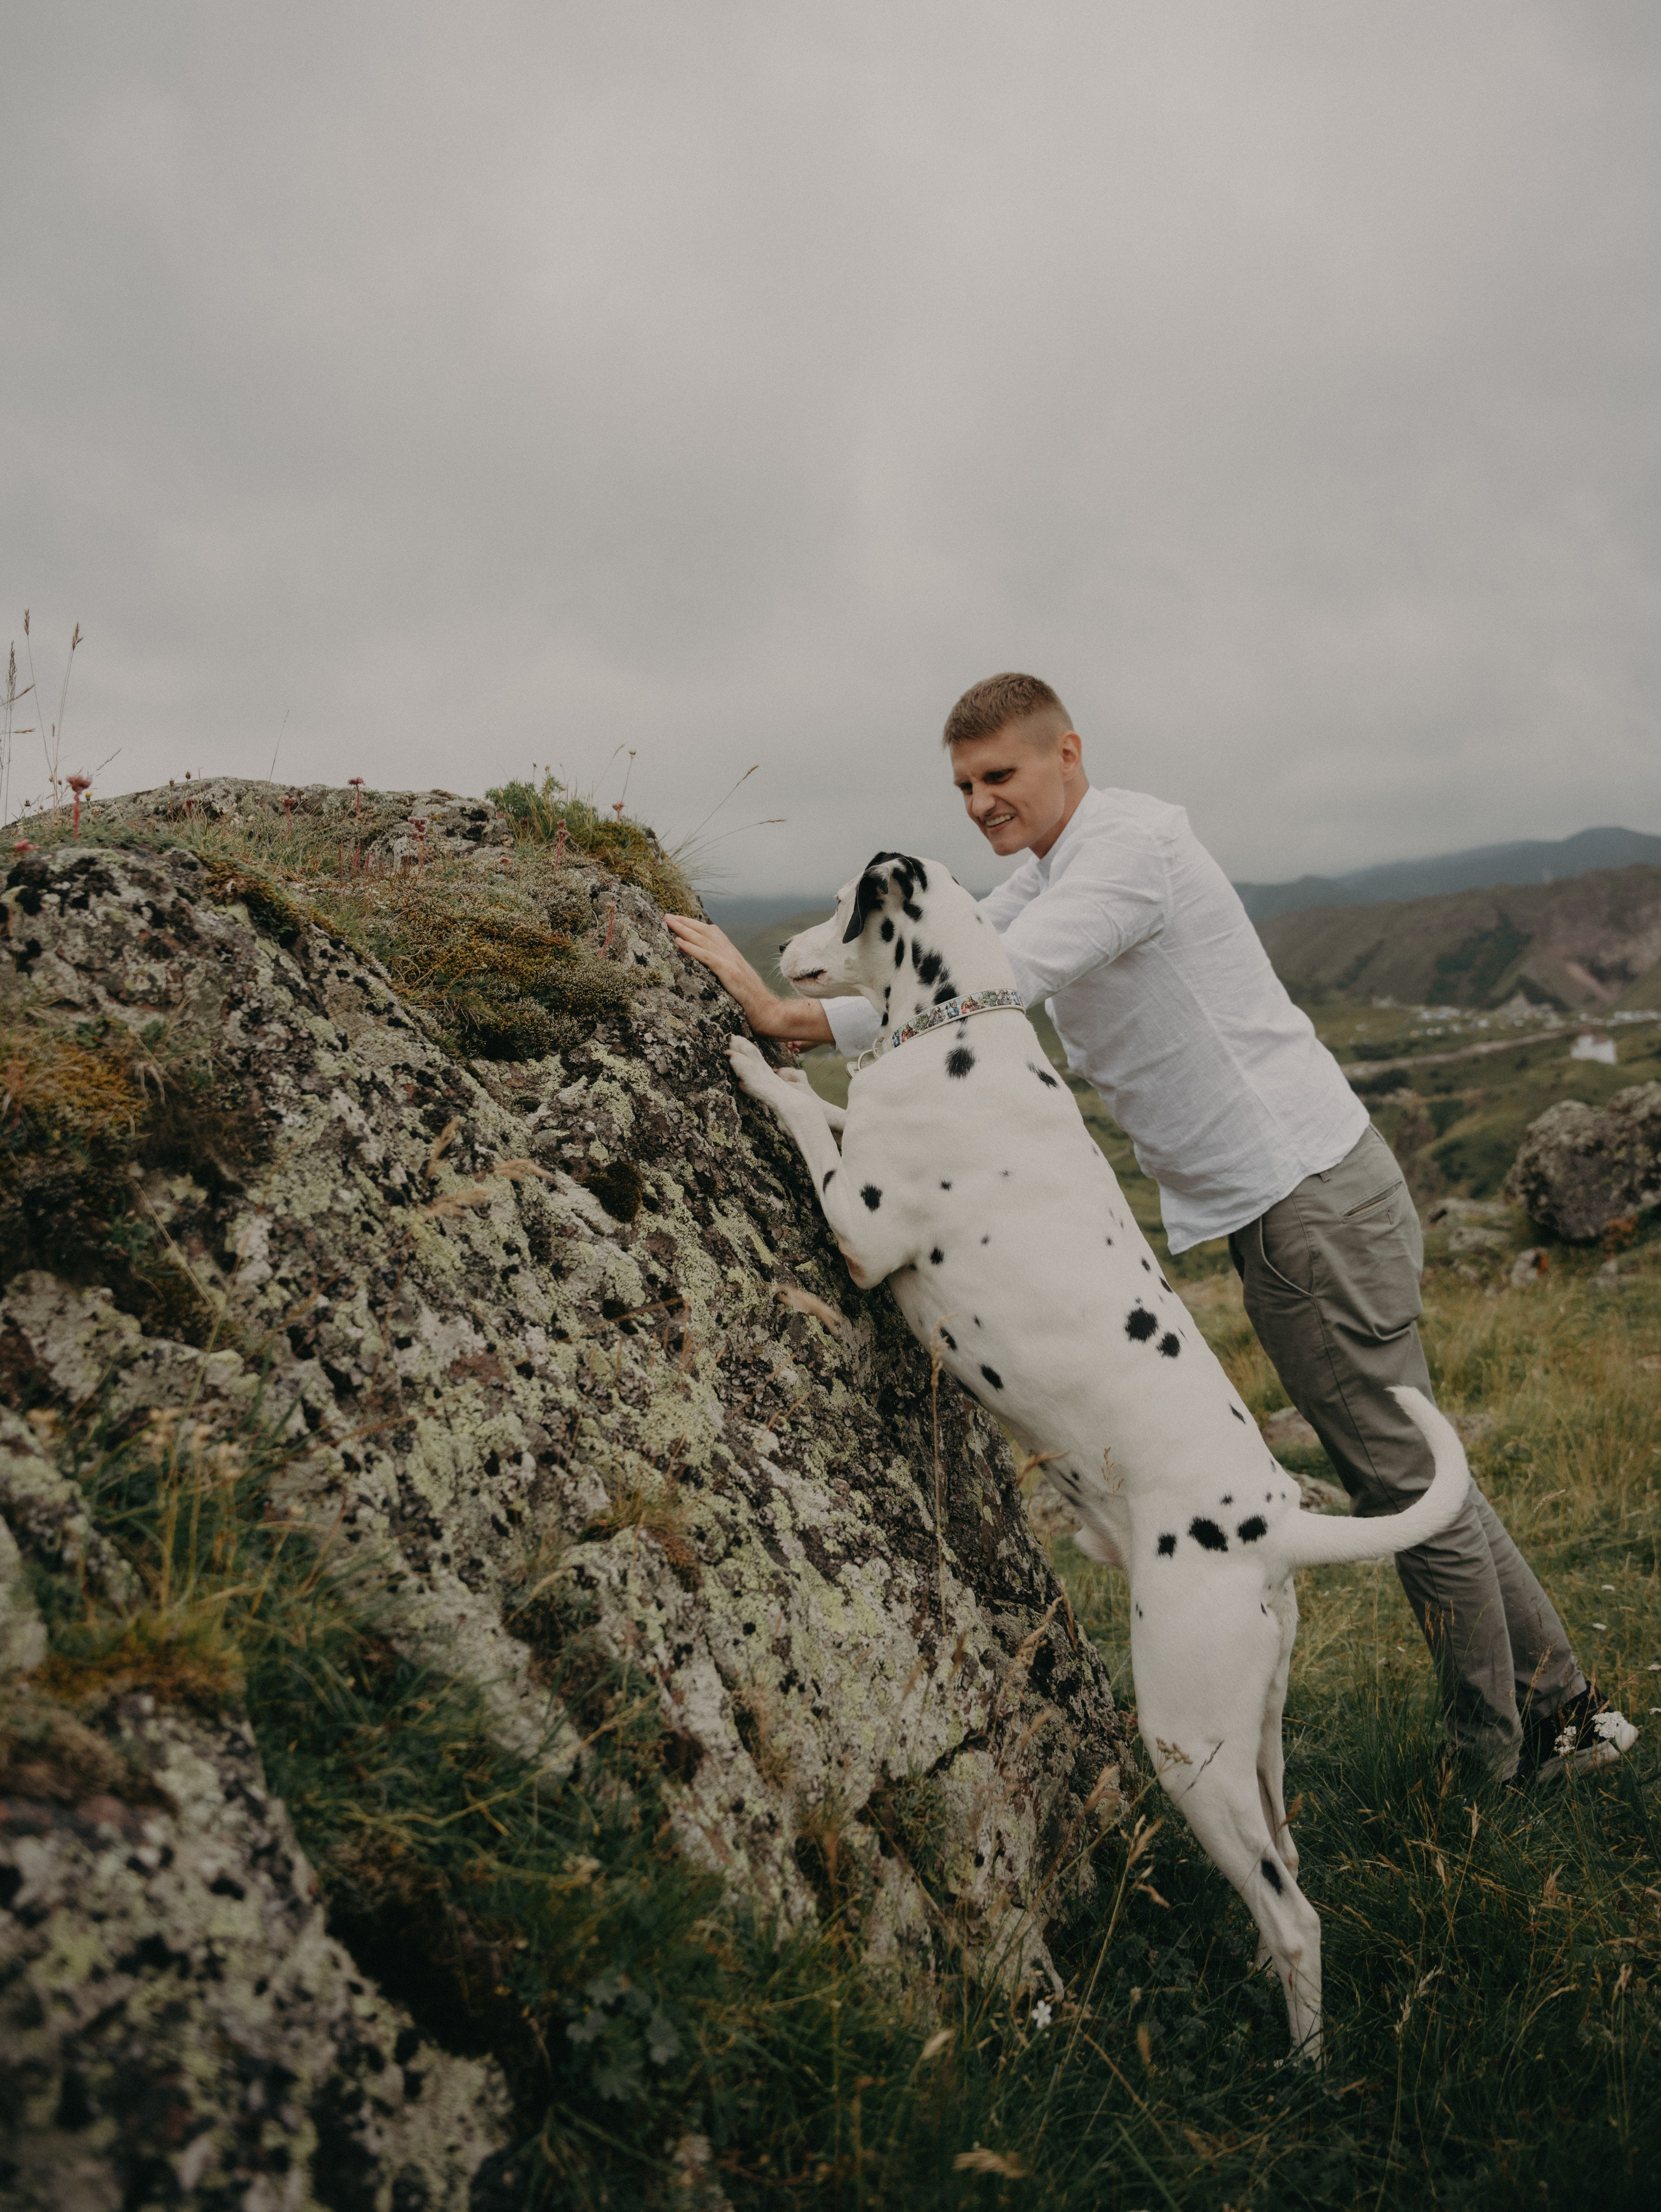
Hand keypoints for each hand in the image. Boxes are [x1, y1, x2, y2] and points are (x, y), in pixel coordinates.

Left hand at [665, 914, 833, 1043]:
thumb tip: (710, 970)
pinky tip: (679, 942)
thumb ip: (725, 972)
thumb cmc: (752, 1003)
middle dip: (685, 923)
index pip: (712, 933)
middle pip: (706, 932)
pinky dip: (692, 948)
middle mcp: (732, 954)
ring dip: (684, 930)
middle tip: (667, 915)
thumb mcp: (736, 982)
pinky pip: (707, 957)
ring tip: (668, 922)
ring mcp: (731, 962)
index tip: (679, 920)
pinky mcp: (730, 973)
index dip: (695, 925)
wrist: (769, 1013)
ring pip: (704, 940)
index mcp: (733, 956)